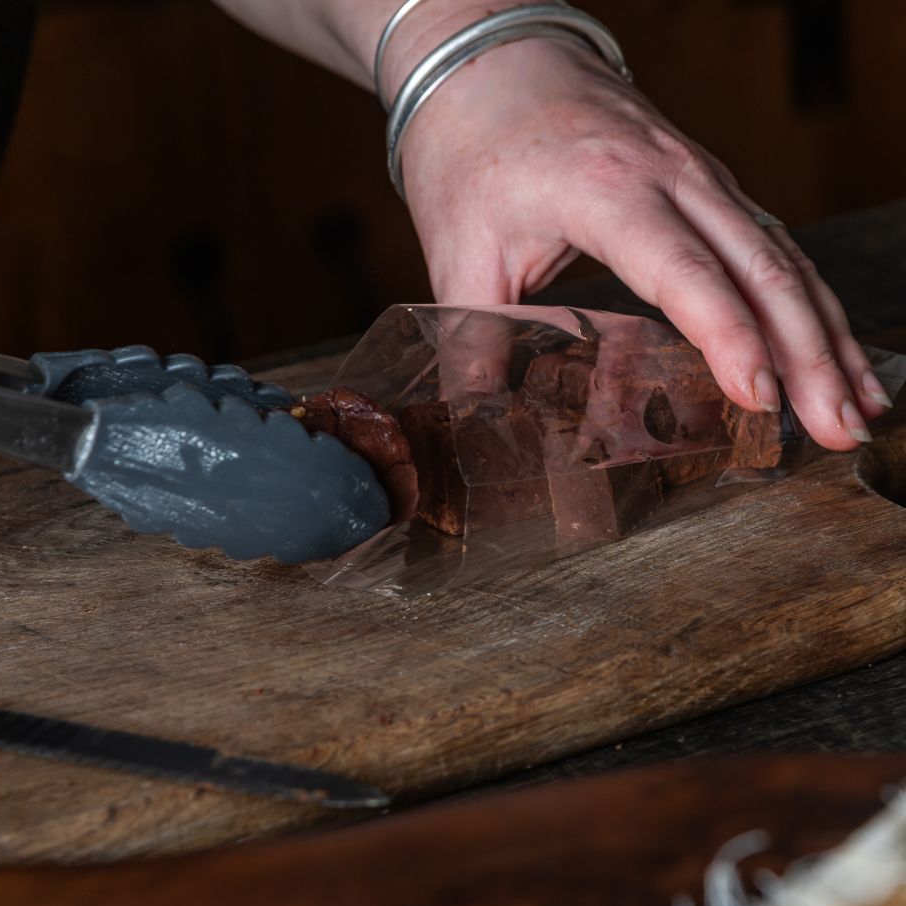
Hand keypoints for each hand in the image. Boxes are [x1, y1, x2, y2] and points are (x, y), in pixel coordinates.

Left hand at [400, 36, 891, 450]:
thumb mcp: (459, 253)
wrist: (492, 63)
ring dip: (828, 337)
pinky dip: (810, 305)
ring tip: (857, 410)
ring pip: (785, 259)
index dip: (727, 336)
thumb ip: (472, 342)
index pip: (685, 272)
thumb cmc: (472, 152)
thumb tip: (479, 425)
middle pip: (762, 269)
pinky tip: (834, 354)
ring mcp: (702, 177)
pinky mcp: (709, 188)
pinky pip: (775, 248)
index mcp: (607, 190)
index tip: (759, 397)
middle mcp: (673, 176)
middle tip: (838, 431)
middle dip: (809, 356)